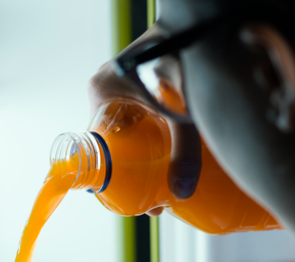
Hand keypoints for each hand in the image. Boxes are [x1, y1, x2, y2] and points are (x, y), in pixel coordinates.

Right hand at [87, 25, 202, 202]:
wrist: (200, 24)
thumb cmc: (183, 54)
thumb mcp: (182, 109)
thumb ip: (185, 150)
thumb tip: (182, 192)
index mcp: (102, 92)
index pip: (95, 145)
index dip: (112, 178)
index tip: (130, 199)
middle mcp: (107, 91)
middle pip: (113, 147)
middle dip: (133, 179)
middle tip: (153, 203)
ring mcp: (124, 91)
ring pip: (128, 139)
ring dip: (143, 165)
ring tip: (164, 193)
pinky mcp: (143, 91)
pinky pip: (139, 126)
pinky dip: (151, 147)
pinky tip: (169, 166)